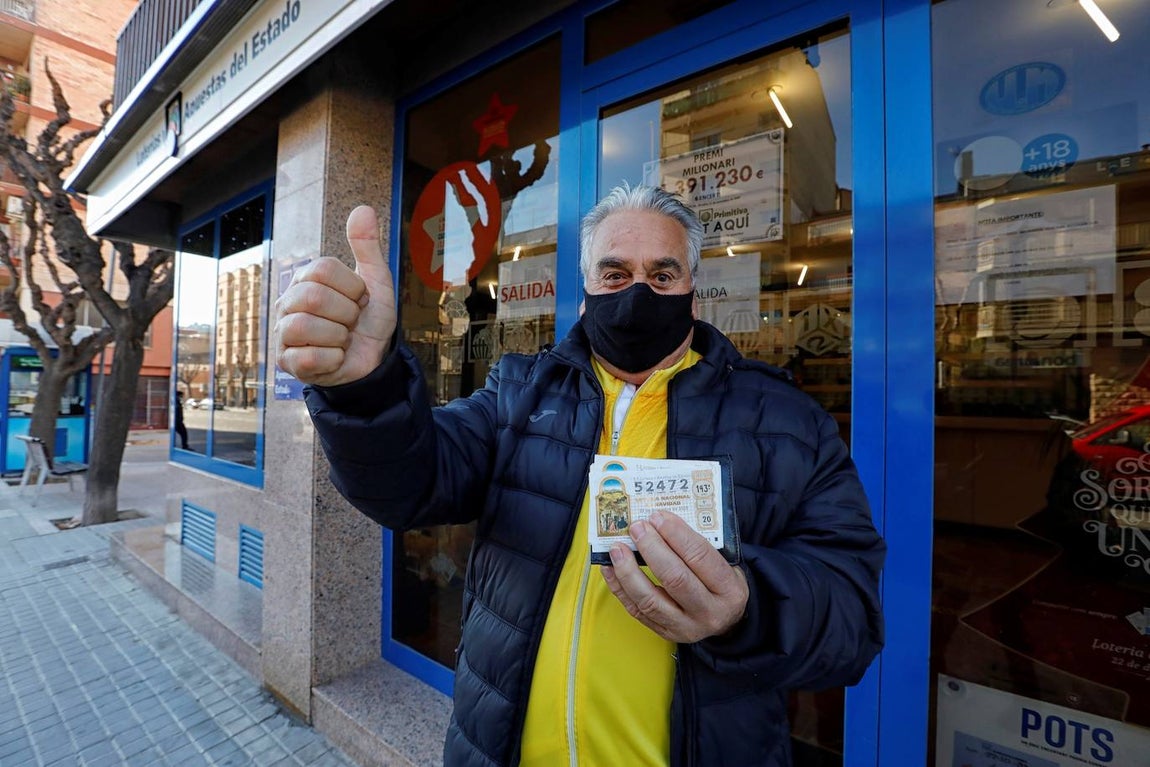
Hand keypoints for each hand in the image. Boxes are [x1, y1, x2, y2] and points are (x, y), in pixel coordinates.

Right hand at [275, 206, 396, 386]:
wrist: (373, 360)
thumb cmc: (369, 319)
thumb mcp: (375, 281)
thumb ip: (367, 247)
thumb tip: (363, 208)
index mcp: (305, 279)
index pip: (323, 269)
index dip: (352, 287)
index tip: (360, 299)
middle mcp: (287, 302)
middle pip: (313, 297)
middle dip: (346, 313)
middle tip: (352, 322)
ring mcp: (283, 332)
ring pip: (306, 326)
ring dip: (339, 337)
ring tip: (342, 339)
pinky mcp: (287, 362)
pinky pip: (309, 357)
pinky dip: (333, 359)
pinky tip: (335, 357)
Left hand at [602, 511, 747, 643]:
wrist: (727, 619)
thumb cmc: (721, 582)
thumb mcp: (725, 562)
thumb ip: (698, 545)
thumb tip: (660, 521)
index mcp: (729, 589)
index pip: (701, 557)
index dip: (677, 535)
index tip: (658, 517)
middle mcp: (709, 612)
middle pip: (675, 579)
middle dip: (652, 549)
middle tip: (637, 528)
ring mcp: (686, 627)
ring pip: (651, 600)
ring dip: (629, 572)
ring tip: (617, 549)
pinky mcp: (665, 633)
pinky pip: (637, 611)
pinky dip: (620, 588)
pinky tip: (610, 569)